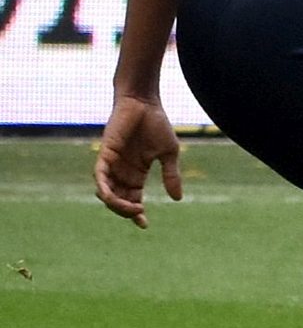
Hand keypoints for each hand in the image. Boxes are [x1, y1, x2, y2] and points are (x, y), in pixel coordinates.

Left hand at [94, 95, 182, 227]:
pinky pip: (100, 177)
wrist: (145, 102)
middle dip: (126, 211)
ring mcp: (112, 164)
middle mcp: (121, 171)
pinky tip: (115, 198)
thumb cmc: (156, 124)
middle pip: (118, 200)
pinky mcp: (105, 154)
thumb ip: (171, 175)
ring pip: (107, 192)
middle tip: (139, 214)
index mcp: (136, 173)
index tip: (144, 225)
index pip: (132, 198)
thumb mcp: (169, 153)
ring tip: (133, 208)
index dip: (135, 214)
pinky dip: (105, 190)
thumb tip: (177, 198)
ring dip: (116, 204)